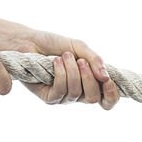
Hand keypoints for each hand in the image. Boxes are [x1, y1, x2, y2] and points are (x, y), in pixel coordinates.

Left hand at [0, 16, 119, 108]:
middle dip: (89, 78)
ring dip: (72, 72)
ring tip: (64, 56)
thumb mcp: (80, 47)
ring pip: (76, 94)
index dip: (112, 94)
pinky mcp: (49, 97)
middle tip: (81, 61)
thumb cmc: (54, 44)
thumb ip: (95, 60)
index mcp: (90, 83)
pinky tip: (55, 62)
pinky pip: (61, 91)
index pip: (107, 99)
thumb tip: (106, 76)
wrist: (29, 41)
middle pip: (93, 99)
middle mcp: (78, 93)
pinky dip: (61, 74)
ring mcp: (63, 97)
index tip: (108, 80)